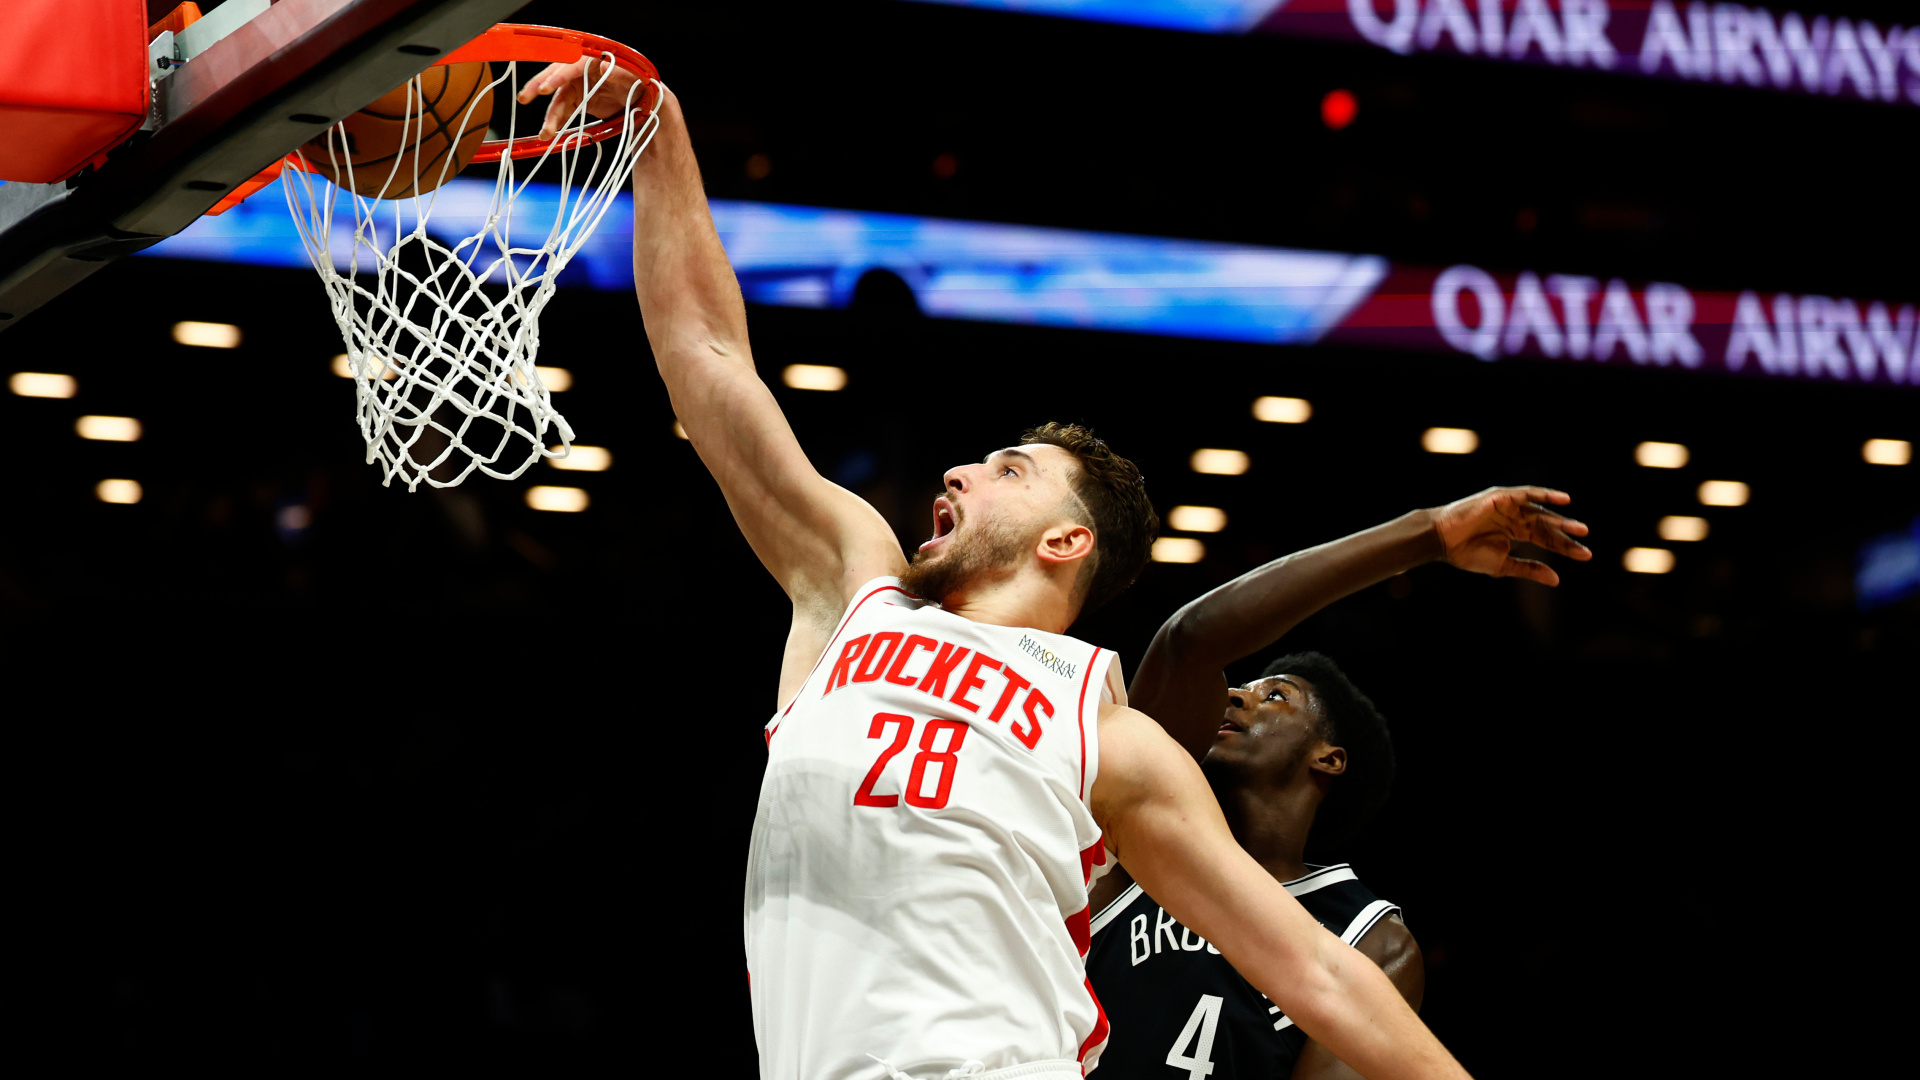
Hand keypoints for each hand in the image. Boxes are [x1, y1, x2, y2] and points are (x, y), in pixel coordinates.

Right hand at [515, 58, 647, 137]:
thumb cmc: (640, 83)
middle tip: (525, 98)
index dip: (558, 76)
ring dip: (550, 116)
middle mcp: (581, 71)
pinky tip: (551, 132)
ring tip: (545, 133)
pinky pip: (564, 110)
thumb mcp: (635, 78)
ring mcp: (579, 86)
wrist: (644, 99)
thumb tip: (602, 65)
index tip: (546, 88)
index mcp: (593, 59)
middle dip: (539, 87)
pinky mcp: (579, 100)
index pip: (571, 65)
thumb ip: (619, 73)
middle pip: (556, 77)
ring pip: (559, 99)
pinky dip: (557, 121)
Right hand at [1429, 487, 1591, 585]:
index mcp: (1515, 532)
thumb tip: (1556, 579)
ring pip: (1540, 511)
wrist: (1442, 541)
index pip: (1545, 539)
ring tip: (1578, 528)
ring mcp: (1508, 506)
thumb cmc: (1467, 553)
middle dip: (1566, 534)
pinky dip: (1544, 495)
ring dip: (1560, 517)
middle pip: (1546, 525)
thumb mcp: (1503, 565)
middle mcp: (1515, 517)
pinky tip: (1562, 500)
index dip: (1565, 547)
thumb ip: (1529, 569)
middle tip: (1586, 540)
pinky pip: (1527, 494)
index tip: (1586, 555)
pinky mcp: (1500, 497)